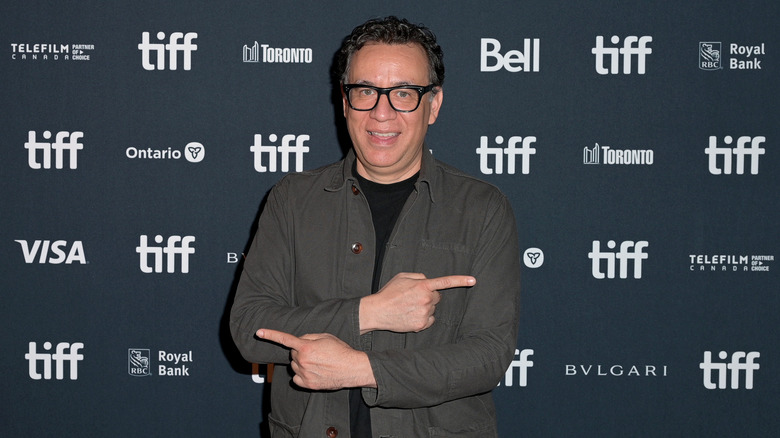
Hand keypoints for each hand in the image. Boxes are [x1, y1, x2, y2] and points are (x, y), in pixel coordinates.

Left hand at [256, 328, 375, 389]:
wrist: (352, 368)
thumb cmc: (341, 351)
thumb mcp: (326, 336)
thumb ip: (308, 337)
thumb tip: (299, 340)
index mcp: (306, 347)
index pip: (285, 339)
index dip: (270, 334)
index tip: (258, 332)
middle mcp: (302, 361)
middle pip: (293, 353)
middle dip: (300, 351)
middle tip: (316, 351)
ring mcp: (304, 374)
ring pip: (294, 365)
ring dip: (301, 362)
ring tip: (318, 362)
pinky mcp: (307, 384)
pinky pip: (296, 378)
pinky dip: (302, 374)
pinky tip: (314, 372)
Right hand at [360, 272, 475, 333]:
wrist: (377, 311)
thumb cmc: (388, 293)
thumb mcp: (402, 277)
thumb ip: (418, 276)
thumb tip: (428, 281)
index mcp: (422, 285)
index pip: (445, 282)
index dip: (461, 280)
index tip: (473, 280)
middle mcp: (426, 299)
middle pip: (437, 297)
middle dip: (429, 296)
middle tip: (413, 298)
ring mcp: (425, 313)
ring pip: (433, 309)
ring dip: (425, 308)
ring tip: (408, 307)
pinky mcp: (422, 325)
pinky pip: (430, 320)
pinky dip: (423, 319)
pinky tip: (411, 316)